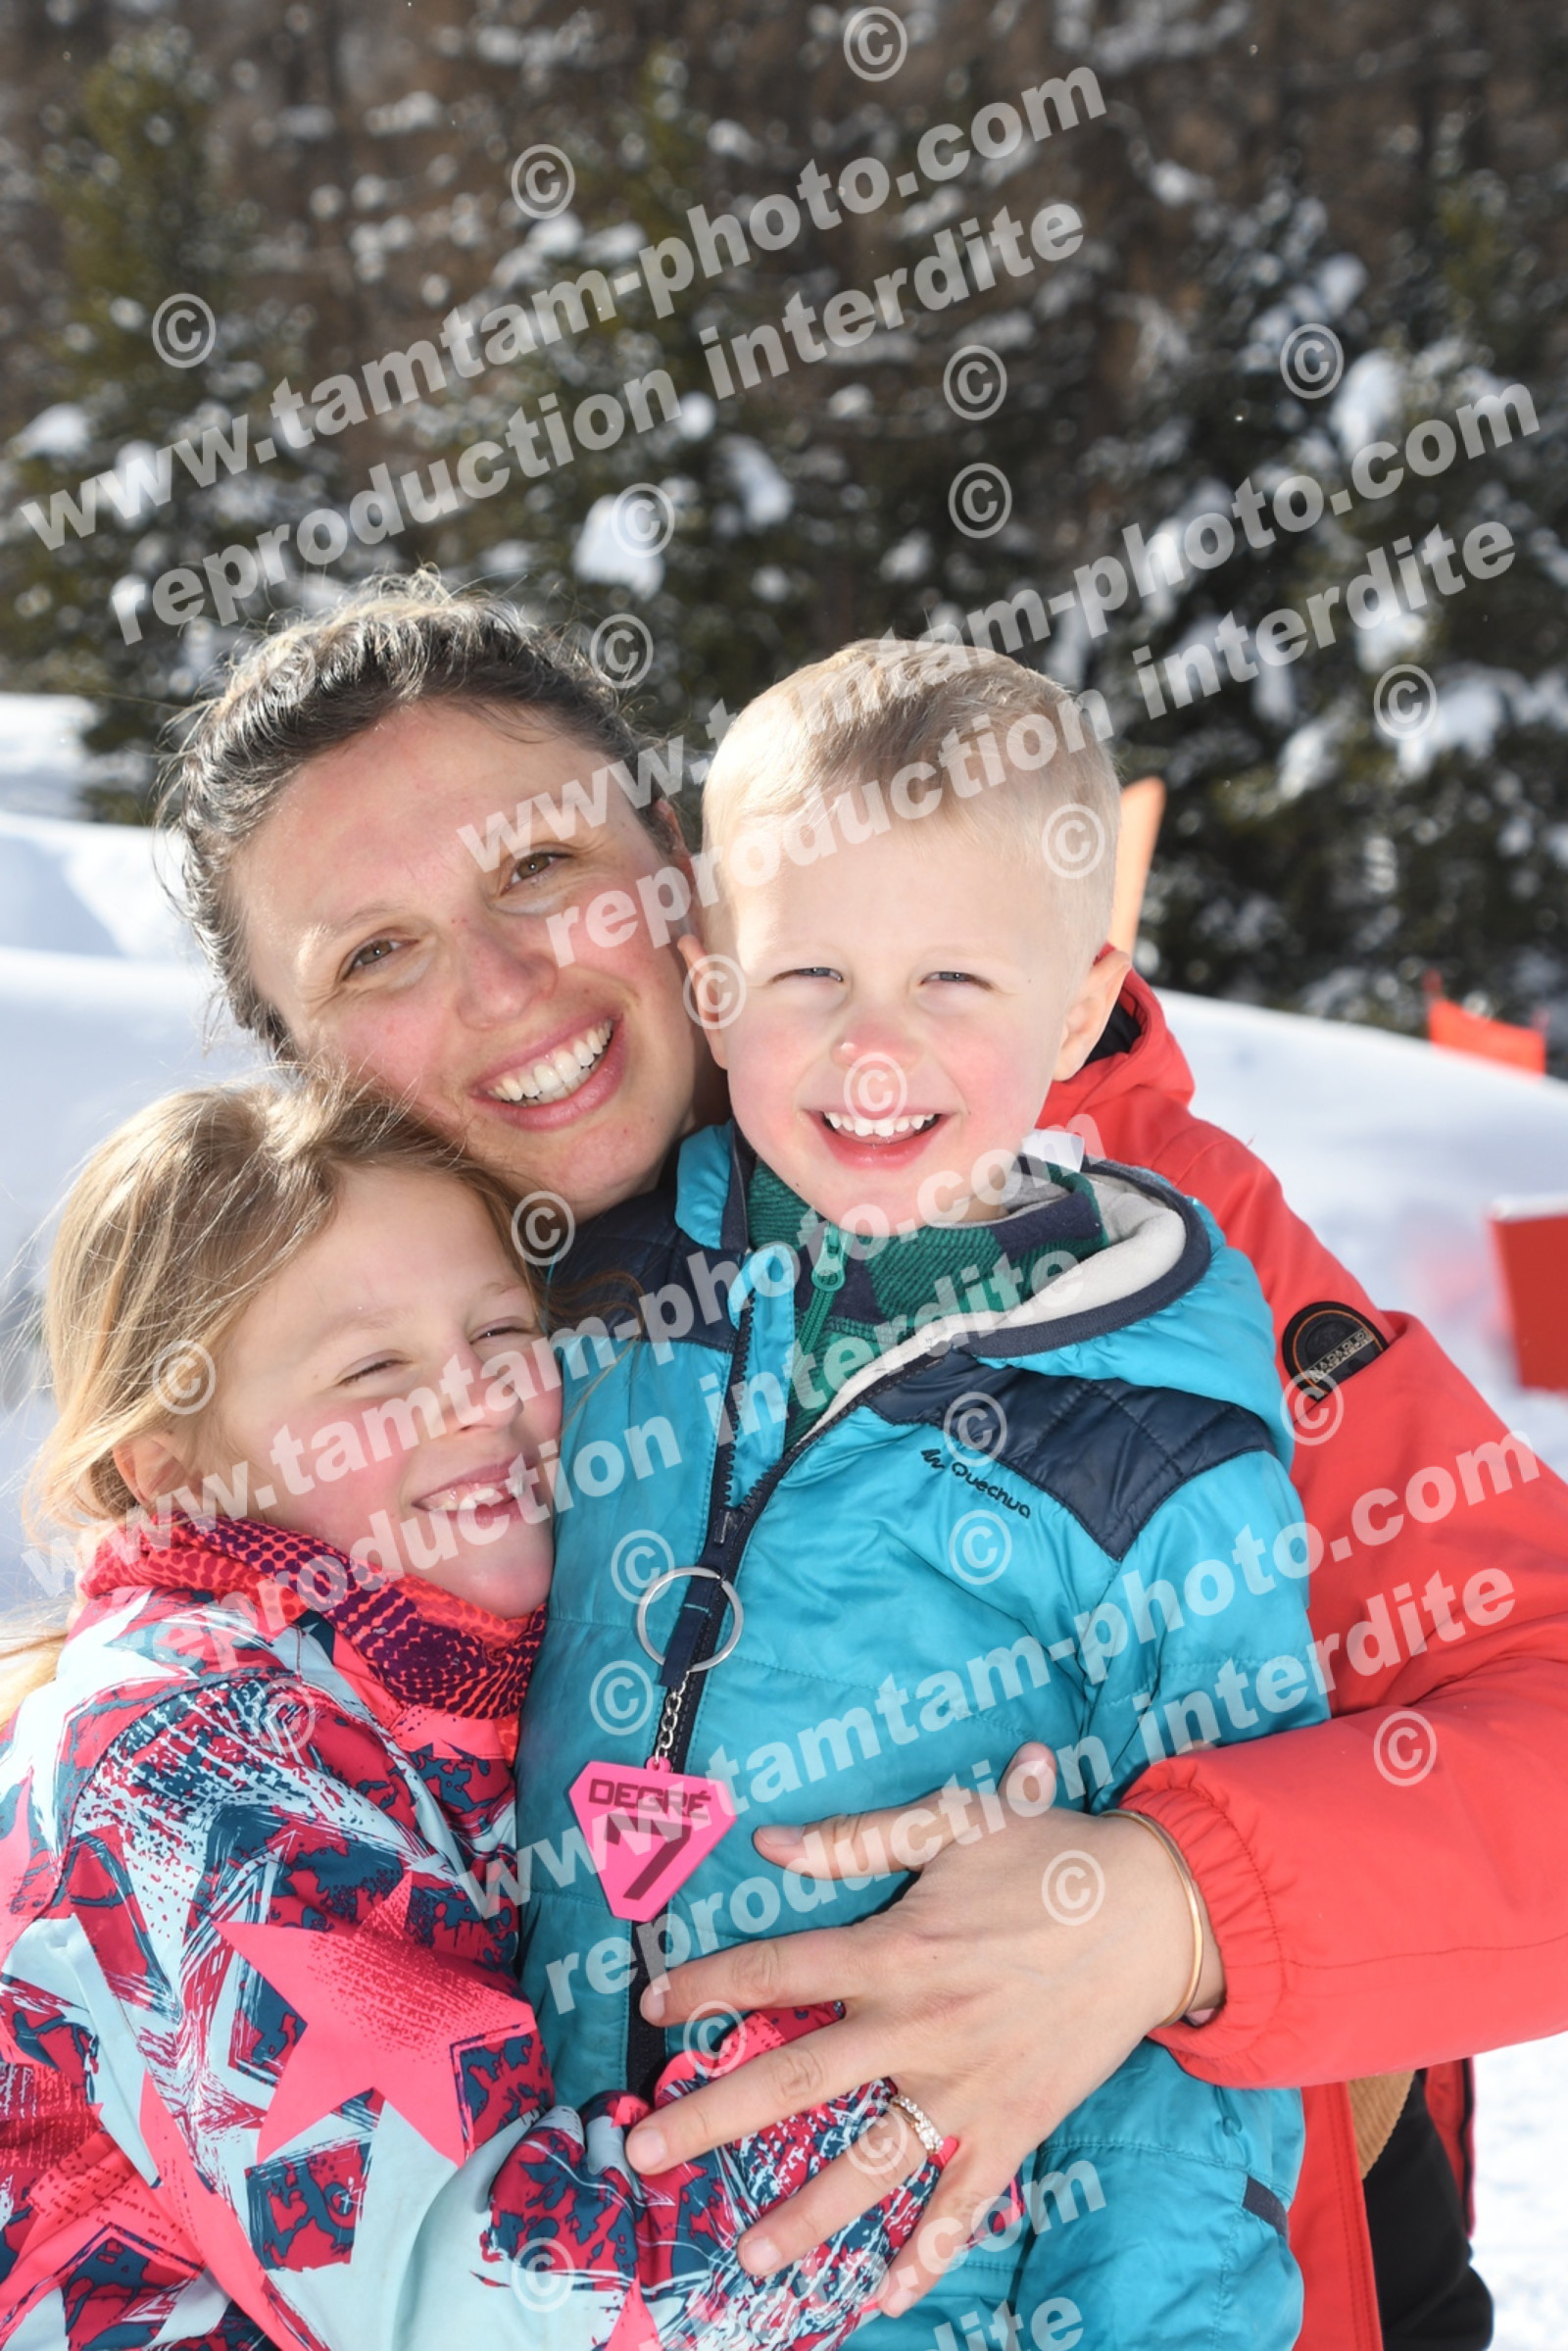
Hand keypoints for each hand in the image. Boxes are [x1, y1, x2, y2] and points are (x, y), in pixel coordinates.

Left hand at [622, 1745, 1221, 2315]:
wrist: (1156, 1911)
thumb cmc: (1051, 1855)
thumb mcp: (955, 1822)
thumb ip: (857, 1838)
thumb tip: (770, 1843)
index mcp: (896, 1948)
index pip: (776, 1972)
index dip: (707, 1983)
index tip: (652, 2005)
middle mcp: (918, 2026)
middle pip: (794, 2080)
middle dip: (712, 2117)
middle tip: (645, 2155)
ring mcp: (965, 2087)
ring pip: (869, 2163)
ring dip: (806, 2214)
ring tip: (748, 2255)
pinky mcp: (1014, 2125)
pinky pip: (963, 2201)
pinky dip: (929, 2254)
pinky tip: (888, 2297)